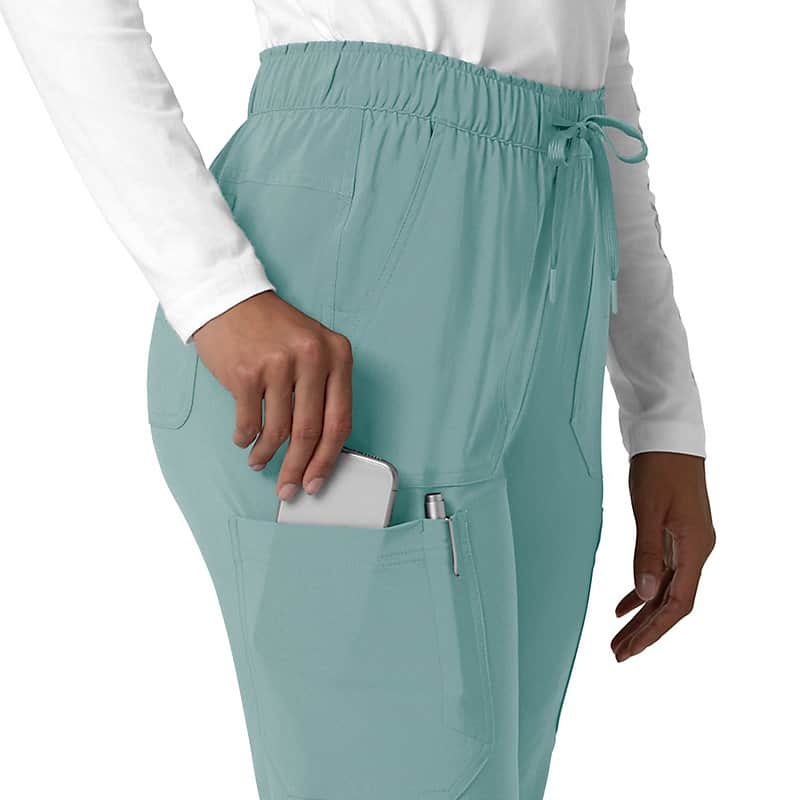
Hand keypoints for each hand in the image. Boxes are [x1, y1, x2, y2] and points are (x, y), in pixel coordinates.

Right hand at [191, 290, 353, 500]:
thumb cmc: (273, 329)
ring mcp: (278, 364)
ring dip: (266, 455)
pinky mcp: (246, 372)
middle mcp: (313, 357)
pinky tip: (245, 441)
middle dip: (298, 469)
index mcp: (338, 354)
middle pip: (310, 432)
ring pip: (278, 432)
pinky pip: (249, 422)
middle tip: (289, 489)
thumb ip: (323, 390)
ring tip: (260, 461)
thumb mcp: (313, 348)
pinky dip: (246, 439)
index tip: (317, 480)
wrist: (230, 299)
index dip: (329, 459)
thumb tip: (318, 449)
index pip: (340, 420)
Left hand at [611, 451, 715, 661]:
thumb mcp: (648, 509)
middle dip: (646, 630)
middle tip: (618, 653)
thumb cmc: (659, 468)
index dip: (655, 629)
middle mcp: (695, 550)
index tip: (631, 649)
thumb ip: (645, 552)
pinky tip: (623, 605)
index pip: (678, 603)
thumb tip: (645, 595)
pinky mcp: (673, 534)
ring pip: (665, 590)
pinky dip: (641, 589)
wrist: (668, 437)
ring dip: (642, 614)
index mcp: (695, 547)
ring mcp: (685, 543)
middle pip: (672, 603)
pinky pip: (660, 572)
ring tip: (618, 637)